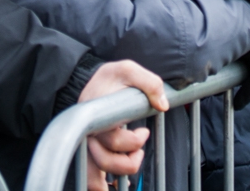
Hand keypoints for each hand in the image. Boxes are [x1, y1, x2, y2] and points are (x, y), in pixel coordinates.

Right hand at [79, 60, 166, 187]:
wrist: (92, 81)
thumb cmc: (111, 78)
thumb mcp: (129, 69)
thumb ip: (150, 83)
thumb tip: (162, 105)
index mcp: (98, 116)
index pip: (113, 140)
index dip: (133, 142)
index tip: (144, 132)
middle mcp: (88, 134)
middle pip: (105, 161)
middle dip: (129, 161)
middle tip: (141, 143)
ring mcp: (87, 145)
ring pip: (94, 176)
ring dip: (118, 175)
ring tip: (133, 161)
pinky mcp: (88, 152)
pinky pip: (90, 179)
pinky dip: (101, 187)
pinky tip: (116, 186)